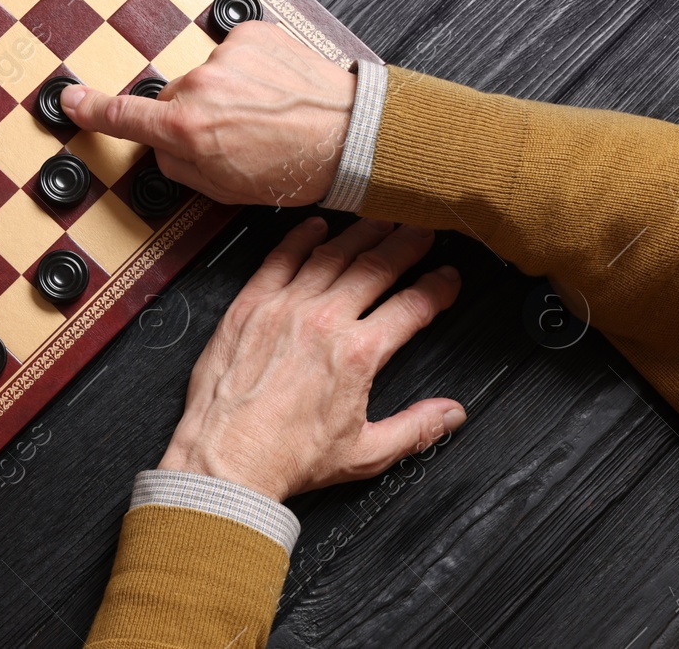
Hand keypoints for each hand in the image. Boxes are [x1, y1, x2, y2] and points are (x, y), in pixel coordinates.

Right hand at [60, 20, 356, 206]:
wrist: (350, 135)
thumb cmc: (296, 167)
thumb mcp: (223, 190)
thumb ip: (179, 166)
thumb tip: (162, 148)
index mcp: (186, 130)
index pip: (123, 117)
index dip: (91, 110)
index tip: (71, 99)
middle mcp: (200, 86)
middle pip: (173, 100)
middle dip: (193, 116)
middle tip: (235, 135)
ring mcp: (225, 55)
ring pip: (207, 76)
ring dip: (227, 91)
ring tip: (265, 113)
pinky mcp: (251, 33)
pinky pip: (233, 53)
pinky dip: (248, 69)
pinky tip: (272, 90)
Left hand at [159, 217, 463, 500]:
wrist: (227, 457)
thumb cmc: (288, 457)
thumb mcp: (365, 452)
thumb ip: (415, 428)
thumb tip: (451, 414)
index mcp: (357, 354)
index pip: (411, 307)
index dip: (437, 288)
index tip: (447, 277)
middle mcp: (323, 321)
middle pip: (375, 268)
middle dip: (405, 245)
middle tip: (421, 231)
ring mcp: (283, 308)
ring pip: (330, 256)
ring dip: (360, 235)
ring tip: (380, 221)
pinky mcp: (248, 306)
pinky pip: (279, 259)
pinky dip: (300, 238)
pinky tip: (316, 226)